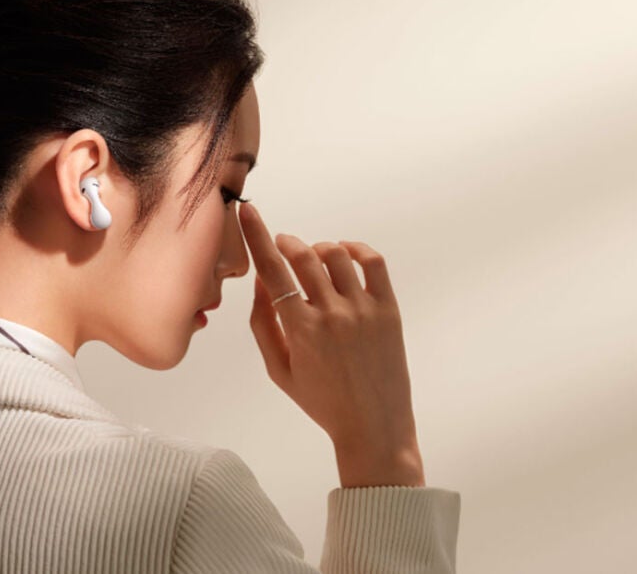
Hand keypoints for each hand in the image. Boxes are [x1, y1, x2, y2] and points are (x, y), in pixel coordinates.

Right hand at [237, 201, 422, 481]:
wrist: (373, 426)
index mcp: (300, 329)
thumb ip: (262, 323)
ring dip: (318, 248)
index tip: (248, 211)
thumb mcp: (278, 369)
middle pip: (303, 255)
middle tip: (283, 245)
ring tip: (314, 258)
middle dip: (287, 242)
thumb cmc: (321, 401)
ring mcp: (363, 310)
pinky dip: (356, 250)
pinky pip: (373, 262)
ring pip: (336, 255)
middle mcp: (332, 314)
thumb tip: (260, 281)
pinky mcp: (388, 309)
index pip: (272, 270)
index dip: (257, 235)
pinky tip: (345, 255)